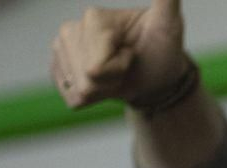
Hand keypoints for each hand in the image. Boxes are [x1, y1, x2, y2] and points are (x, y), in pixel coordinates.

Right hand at [50, 0, 186, 109]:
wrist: (153, 74)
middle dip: (112, 81)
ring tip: (116, 72)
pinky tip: (103, 81)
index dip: (119, 69)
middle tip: (125, 65)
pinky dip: (93, 99)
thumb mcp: (169, 26)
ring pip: (80, 92)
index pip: (96, 69)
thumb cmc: (162, 49)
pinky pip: (72, 99)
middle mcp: (70, 29)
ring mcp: (61, 49)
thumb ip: (167, 0)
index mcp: (93, 18)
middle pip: (87, 81)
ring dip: (104, 90)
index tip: (131, 54)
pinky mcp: (58, 68)